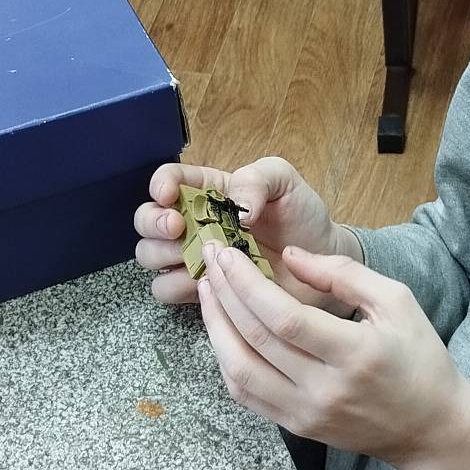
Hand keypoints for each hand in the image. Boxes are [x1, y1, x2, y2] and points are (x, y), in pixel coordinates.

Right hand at [133, 157, 360, 311]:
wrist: (323, 262)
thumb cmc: (302, 216)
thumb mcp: (284, 181)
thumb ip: (256, 179)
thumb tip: (234, 208)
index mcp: (208, 190)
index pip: (169, 179)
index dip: (161, 185)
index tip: (169, 195)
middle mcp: (193, 222)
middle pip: (146, 220)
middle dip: (153, 223)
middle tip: (178, 229)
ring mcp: (195, 257)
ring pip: (149, 256)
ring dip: (162, 255)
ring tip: (194, 257)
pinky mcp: (203, 289)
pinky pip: (167, 290)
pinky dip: (178, 286)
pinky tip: (205, 281)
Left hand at [196, 243, 469, 469]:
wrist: (429, 427)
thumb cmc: (418, 357)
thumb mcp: (397, 301)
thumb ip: (343, 273)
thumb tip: (288, 255)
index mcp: (356, 354)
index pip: (284, 318)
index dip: (247, 284)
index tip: (227, 253)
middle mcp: (325, 390)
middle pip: (256, 339)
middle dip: (225, 294)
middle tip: (209, 261)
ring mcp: (306, 414)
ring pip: (241, 370)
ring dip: (216, 327)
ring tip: (208, 291)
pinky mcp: (296, 427)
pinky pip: (246, 394)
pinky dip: (226, 358)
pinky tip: (222, 329)